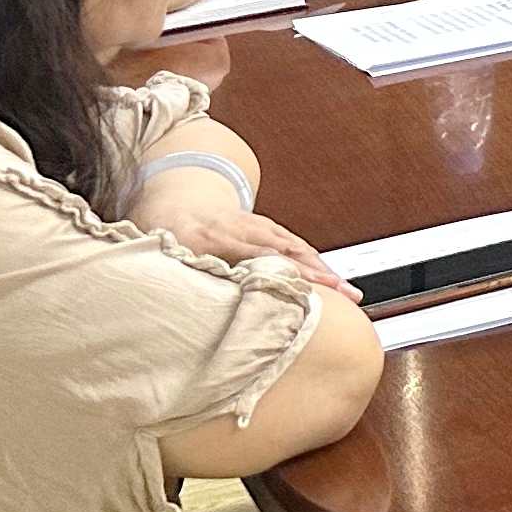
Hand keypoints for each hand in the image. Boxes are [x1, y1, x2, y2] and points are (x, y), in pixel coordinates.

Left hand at [137, 181, 351, 293]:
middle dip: (315, 272)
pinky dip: (316, 263)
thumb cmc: (168, 236)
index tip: (299, 287)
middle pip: (285, 250)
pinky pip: (296, 245)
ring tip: (349, 292)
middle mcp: (240, 228)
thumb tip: (190, 310)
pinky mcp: (268, 228)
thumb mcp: (162, 255)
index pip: (252, 252)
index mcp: (209, 236)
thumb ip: (180, 276)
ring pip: (295, 247)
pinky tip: (333, 280)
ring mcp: (257, 226)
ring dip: (323, 270)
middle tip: (341, 293)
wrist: (177, 201)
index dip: (279, 269)